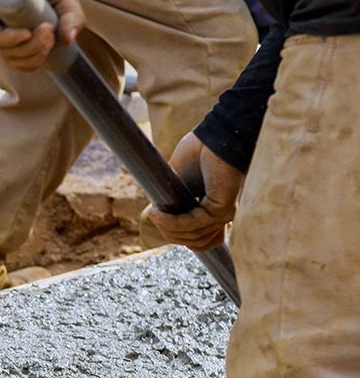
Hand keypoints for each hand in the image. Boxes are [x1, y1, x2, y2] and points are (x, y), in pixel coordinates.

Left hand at [0, 0, 84, 70]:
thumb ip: (72, 18)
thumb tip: (68, 41)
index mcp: (21, 25)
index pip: (22, 57)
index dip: (37, 61)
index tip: (55, 47)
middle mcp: (3, 23)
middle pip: (13, 57)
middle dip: (35, 55)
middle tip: (51, 36)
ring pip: (1, 48)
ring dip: (26, 47)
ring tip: (44, 32)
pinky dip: (6, 38)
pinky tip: (23, 33)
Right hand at [144, 133, 244, 250]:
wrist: (216, 135)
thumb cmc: (200, 152)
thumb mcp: (179, 182)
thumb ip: (173, 201)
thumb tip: (157, 215)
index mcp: (213, 210)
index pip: (197, 239)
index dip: (175, 234)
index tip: (159, 219)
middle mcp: (222, 215)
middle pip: (192, 242)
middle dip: (168, 233)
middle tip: (154, 216)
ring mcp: (223, 213)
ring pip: (192, 237)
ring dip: (168, 228)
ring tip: (154, 214)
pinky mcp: (221, 208)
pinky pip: (192, 224)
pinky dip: (172, 221)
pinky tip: (158, 213)